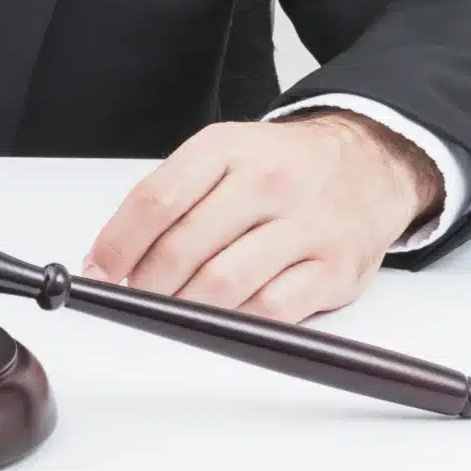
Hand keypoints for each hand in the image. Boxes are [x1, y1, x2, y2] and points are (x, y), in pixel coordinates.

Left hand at [80, 113, 442, 323]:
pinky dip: (235, 323)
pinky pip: (271, 310)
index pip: (157, 199)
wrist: (370, 163)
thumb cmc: (284, 166)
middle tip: (136, 298)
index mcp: (229, 147)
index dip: (118, 243)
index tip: (99, 270)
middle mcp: (268, 180)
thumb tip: (112, 258)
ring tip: (173, 311)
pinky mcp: (335, 268)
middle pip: (184, 246)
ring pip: (224, 282)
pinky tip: (222, 319)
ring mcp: (306, 224)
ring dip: (184, 308)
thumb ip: (172, 198)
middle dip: (147, 285)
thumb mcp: (225, 155)